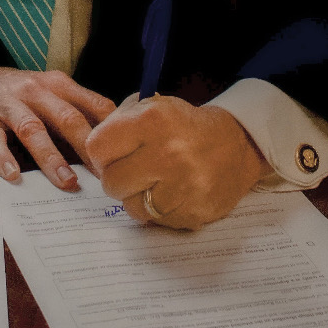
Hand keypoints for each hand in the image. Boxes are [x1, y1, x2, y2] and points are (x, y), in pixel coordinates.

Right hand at [0, 64, 116, 190]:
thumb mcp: (50, 93)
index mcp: (58, 83)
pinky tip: (13, 176)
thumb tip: (111, 146)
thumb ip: (76, 112)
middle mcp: (35, 89)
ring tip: (67, 181)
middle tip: (102, 176)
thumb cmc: (19, 93)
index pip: (92, 104)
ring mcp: (7, 102)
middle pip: (66, 117)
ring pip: (33, 129)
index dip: (110, 131)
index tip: (125, 156)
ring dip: (51, 157)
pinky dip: (3, 157)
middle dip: (86, 148)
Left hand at [85, 95, 269, 229]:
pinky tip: (171, 193)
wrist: (236, 143)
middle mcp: (169, 152)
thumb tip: (91, 152)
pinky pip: (156, 221)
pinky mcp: (194, 212)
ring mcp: (184, 186)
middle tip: (133, 170)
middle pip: (111, 182)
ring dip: (137, 198)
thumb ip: (117, 123)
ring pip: (131, 207)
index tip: (110, 154)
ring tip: (154, 182)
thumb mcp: (152, 106)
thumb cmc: (184, 125)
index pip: (98, 147)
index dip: (99, 153)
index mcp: (153, 120)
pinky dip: (158, 211)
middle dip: (116, 178)